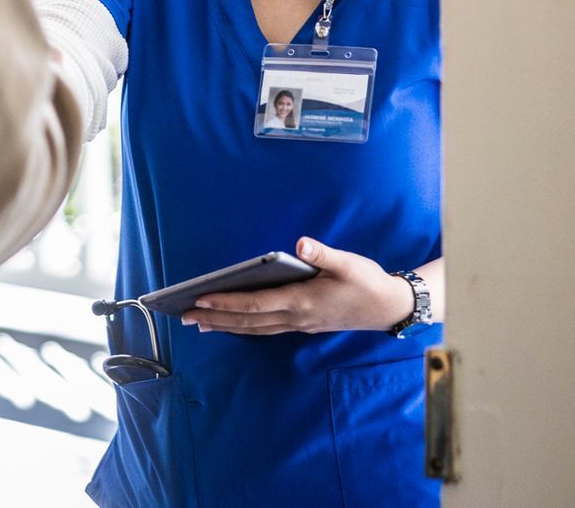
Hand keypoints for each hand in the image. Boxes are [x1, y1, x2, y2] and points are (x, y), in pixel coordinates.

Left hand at [180, 238, 411, 335]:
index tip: (201, 300)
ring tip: (199, 323)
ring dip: (226, 326)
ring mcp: (299, 324)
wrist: (389, 308)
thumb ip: (322, 254)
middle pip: (248, 321)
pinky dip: (245, 326)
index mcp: (302, 301)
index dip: (227, 303)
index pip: (256, 304)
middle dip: (215, 318)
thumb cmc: (367, 281)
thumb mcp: (348, 262)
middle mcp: (297, 317)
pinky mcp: (304, 325)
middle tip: (184, 316)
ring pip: (255, 328)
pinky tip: (233, 323)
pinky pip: (266, 329)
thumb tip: (300, 244)